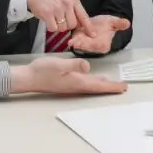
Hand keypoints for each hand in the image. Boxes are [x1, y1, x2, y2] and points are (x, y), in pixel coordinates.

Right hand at [10, 57, 127, 94]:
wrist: (28, 78)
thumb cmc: (42, 71)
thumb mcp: (58, 64)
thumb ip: (73, 65)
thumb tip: (87, 67)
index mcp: (76, 82)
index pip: (98, 85)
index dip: (112, 86)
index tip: (123, 87)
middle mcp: (76, 86)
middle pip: (97, 87)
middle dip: (110, 87)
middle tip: (122, 87)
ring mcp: (71, 85)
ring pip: (91, 86)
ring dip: (103, 86)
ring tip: (112, 84)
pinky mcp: (66, 82)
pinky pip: (85, 84)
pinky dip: (93, 83)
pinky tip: (92, 79)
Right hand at [27, 0, 93, 36]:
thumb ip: (73, 9)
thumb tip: (81, 24)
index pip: (83, 15)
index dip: (88, 27)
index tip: (92, 34)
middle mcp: (67, 3)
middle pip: (73, 25)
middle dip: (67, 26)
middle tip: (60, 20)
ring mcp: (57, 8)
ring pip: (63, 28)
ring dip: (58, 26)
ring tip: (53, 18)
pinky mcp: (48, 13)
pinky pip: (53, 28)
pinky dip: (50, 27)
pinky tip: (48, 20)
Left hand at [67, 15, 130, 53]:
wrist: (97, 22)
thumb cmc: (106, 24)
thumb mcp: (113, 22)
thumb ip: (119, 23)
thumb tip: (127, 23)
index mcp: (104, 44)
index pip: (100, 46)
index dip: (95, 45)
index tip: (91, 42)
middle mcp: (94, 47)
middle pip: (89, 47)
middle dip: (83, 45)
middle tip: (78, 43)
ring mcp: (85, 45)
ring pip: (81, 45)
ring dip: (76, 44)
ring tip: (72, 42)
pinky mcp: (77, 41)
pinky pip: (75, 41)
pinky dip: (72, 41)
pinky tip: (70, 40)